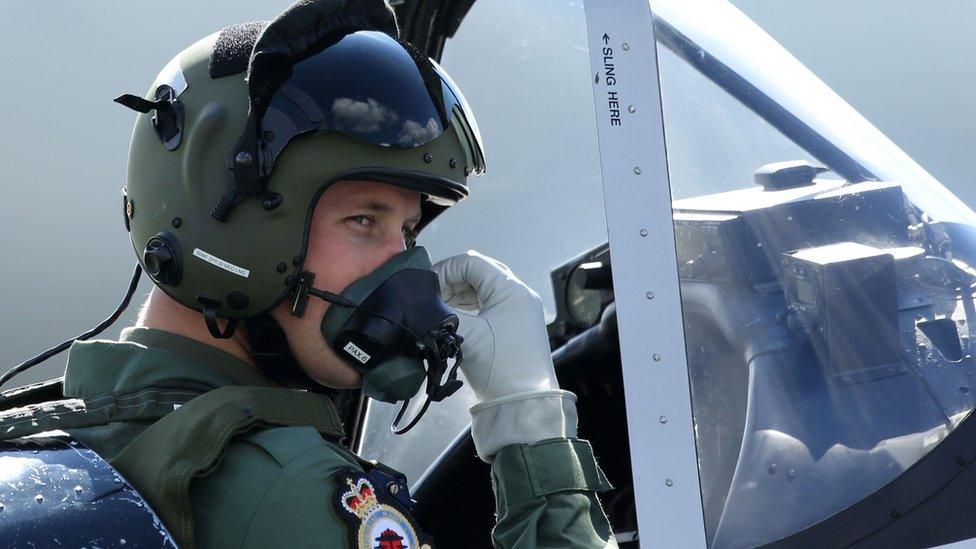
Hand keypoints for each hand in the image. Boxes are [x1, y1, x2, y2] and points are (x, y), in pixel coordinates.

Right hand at [433, 251, 576, 460]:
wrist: (522, 404)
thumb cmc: (498, 367)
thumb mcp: (465, 334)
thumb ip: (441, 311)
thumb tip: (422, 301)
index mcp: (511, 289)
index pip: (472, 262)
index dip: (444, 269)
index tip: (425, 287)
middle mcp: (518, 295)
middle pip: (478, 272)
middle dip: (451, 280)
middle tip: (431, 297)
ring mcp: (518, 311)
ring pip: (483, 289)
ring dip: (458, 294)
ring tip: (439, 307)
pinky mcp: (514, 327)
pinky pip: (488, 305)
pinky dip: (469, 306)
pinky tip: (452, 316)